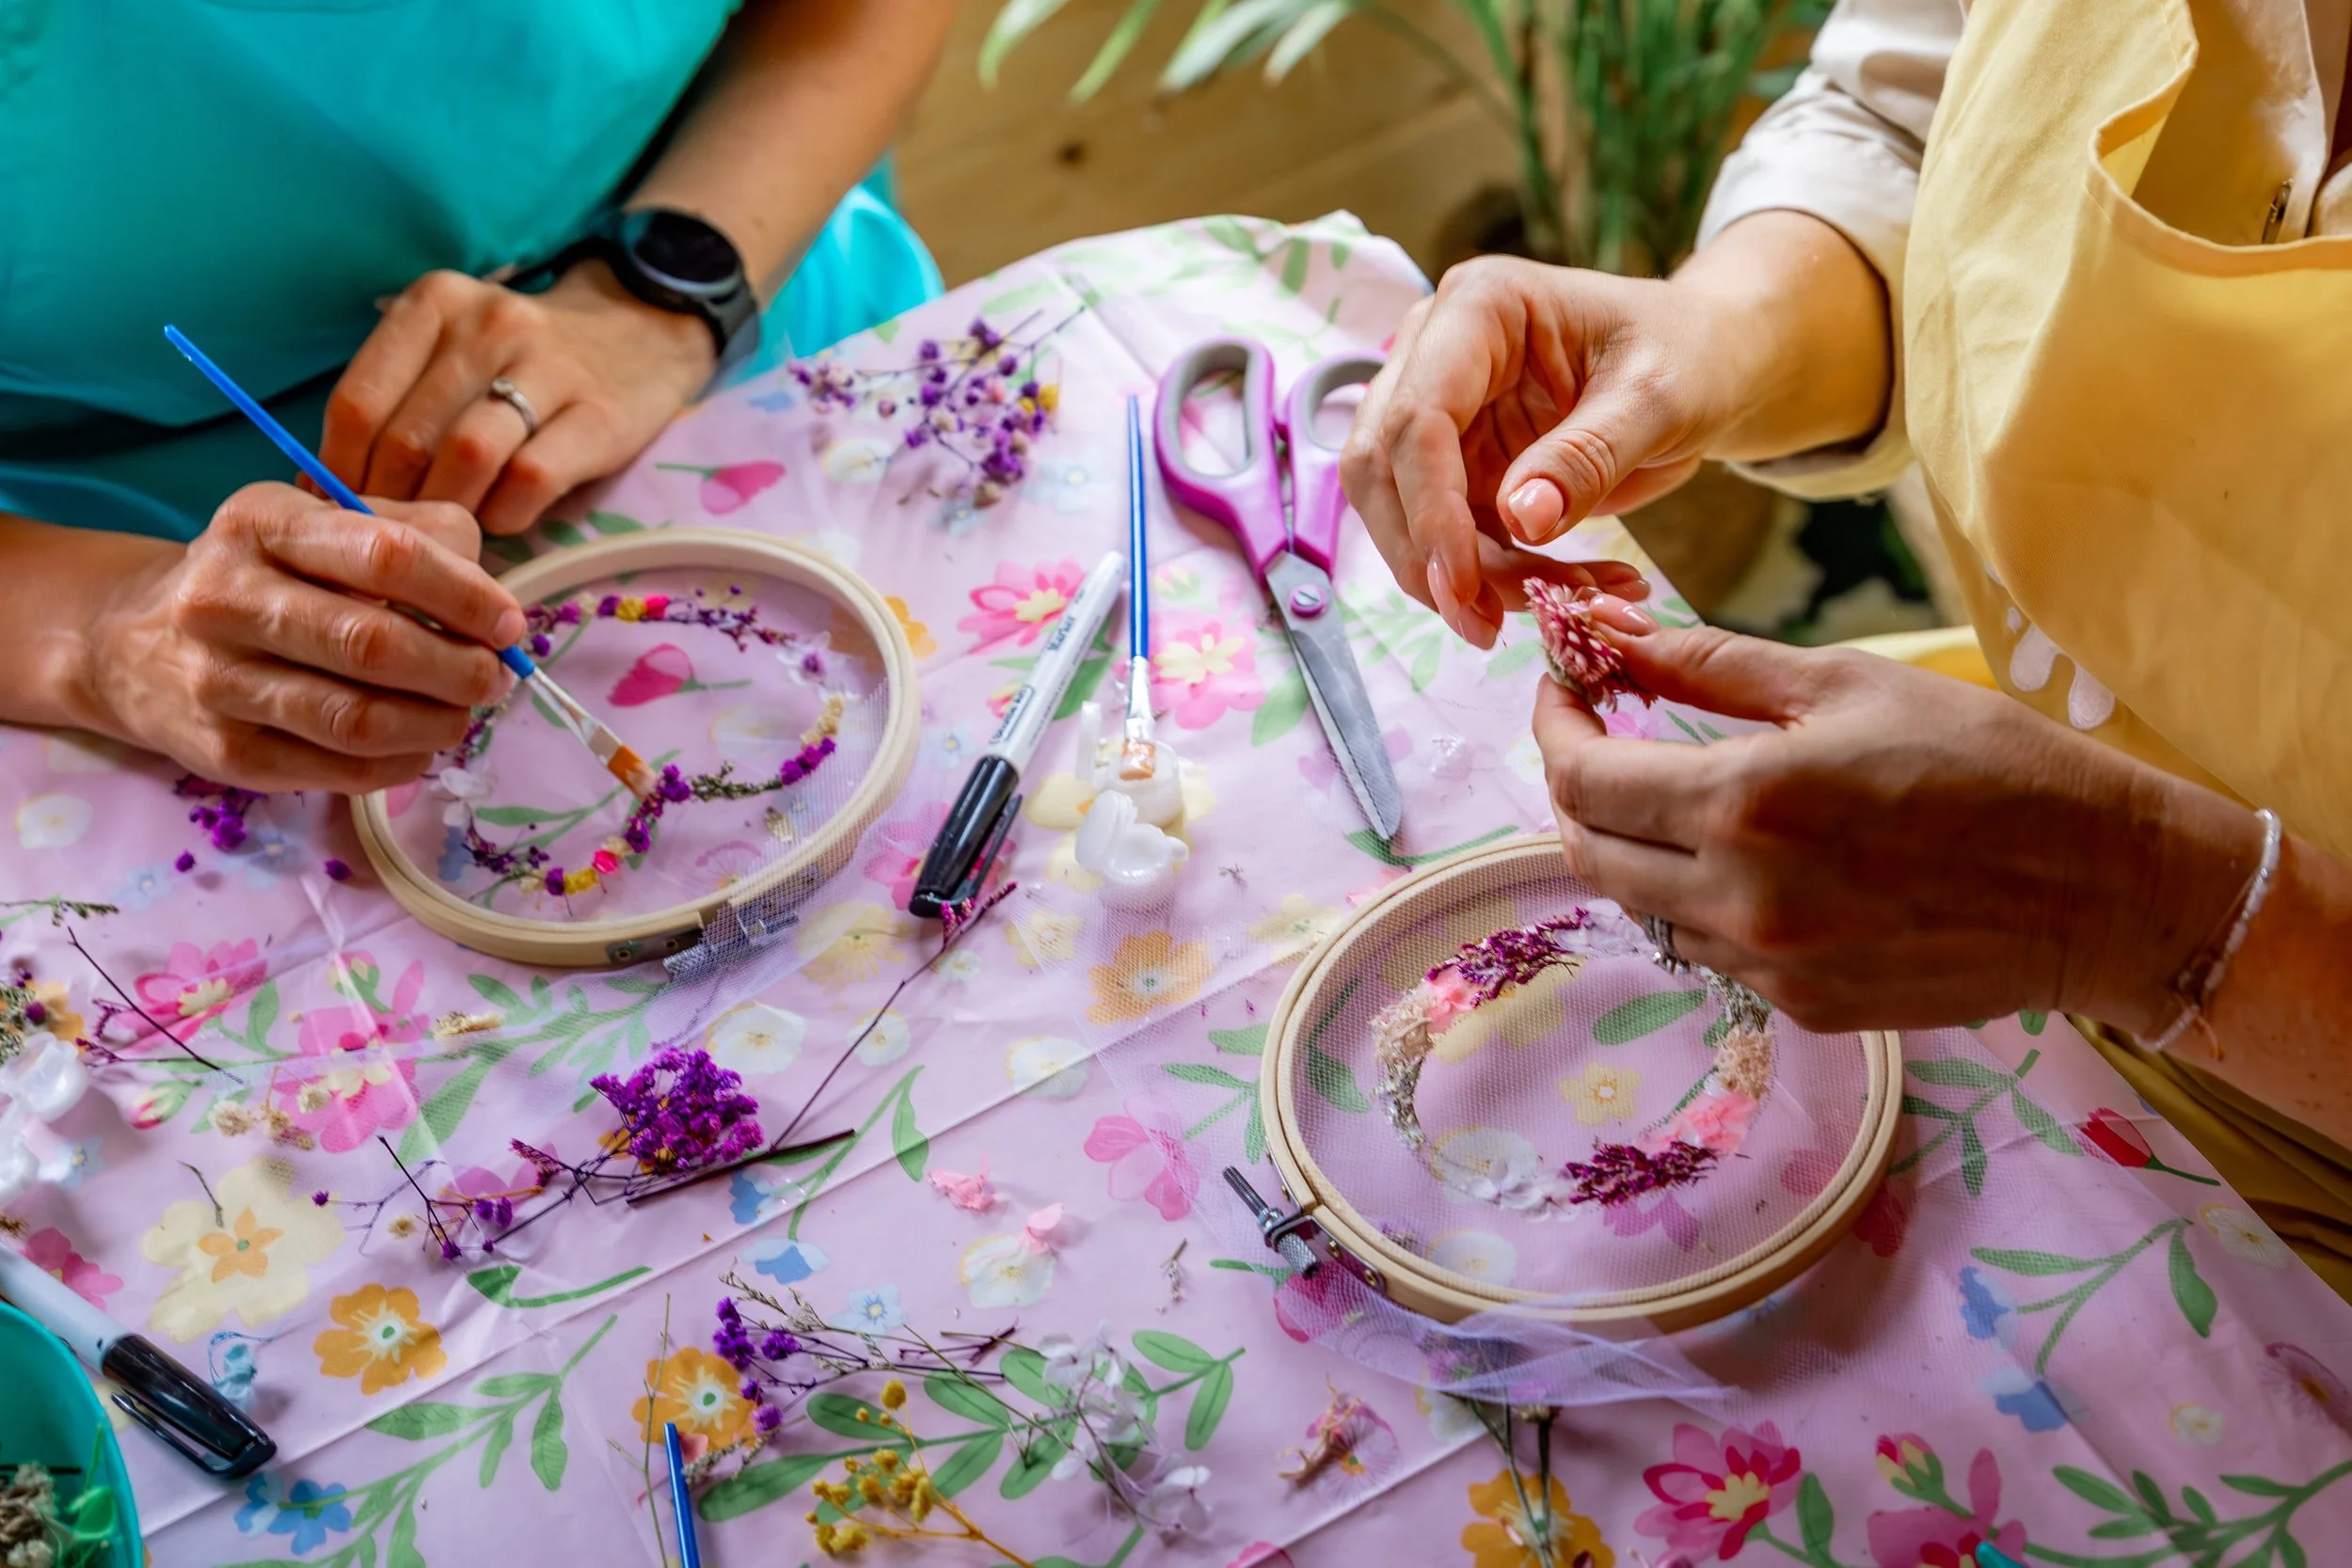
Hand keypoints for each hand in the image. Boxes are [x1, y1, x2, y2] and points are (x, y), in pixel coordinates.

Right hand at [75, 483, 522, 793]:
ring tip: (461, 713)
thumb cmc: (266, 577)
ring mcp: (217, 680)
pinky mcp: (224, 752)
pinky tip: (418, 744)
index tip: (509, 624)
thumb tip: (494, 603)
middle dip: (458, 669)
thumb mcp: (323, 525)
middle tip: (494, 678)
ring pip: (356, 719)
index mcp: (262, 523)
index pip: (386, 555)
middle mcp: (226, 597)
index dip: (465, 596)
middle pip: (372, 644)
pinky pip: (337, 769)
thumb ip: (416, 538)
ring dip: (435, 722)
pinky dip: (400, 764)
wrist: (134, 643)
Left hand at [320, 261, 716, 534]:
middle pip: (407, 439)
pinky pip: (531, 479)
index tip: (340, 512)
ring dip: (448, 514)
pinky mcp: (600, 415)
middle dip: (392, 504)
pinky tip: (503, 518)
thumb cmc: (524, 359)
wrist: (641, 332)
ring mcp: (547, 366)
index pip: (357, 402)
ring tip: (447, 534)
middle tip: (396, 537)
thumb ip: (396, 402)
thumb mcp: (451, 349)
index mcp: (433, 304)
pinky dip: (506, 514)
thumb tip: (328, 492)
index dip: (337, 472)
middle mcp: (486, 325)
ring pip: (466, 459)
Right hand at [1341, 255, 1728, 647]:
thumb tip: (1523, 520)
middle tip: (1487, 625)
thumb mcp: (1659, 399)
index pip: (1419, 418)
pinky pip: (1447, 538)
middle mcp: (1436, 353)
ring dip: (1461, 577)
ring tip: (1556, 603)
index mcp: (1478, 308)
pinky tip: (1564, 589)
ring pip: (1402, 514)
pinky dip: (1492, 579)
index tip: (1463, 587)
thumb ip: (1589, 455)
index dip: (1431, 509)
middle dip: (1426, 556)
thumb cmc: (1690, 355)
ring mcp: (1440, 413)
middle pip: (1382, 470)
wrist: (1707, 366)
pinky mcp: (1457, 466)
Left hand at [1532, 613, 2264, 1034]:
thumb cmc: (1990, 764)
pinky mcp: (1803, 1008)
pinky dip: (1700, 899)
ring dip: (1637, 848)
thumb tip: (1616, 636)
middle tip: (1597, 737)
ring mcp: (1769, 967)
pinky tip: (1750, 858)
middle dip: (1575, 789)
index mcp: (1745, 804)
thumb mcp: (1848, 685)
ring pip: (1644, 910)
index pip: (1583, 780)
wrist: (2103, 890)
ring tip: (1677, 792)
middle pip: (1590, 854)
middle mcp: (1741, 900)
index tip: (1564, 688)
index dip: (1554, 728)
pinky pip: (1709, 951)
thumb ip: (1713, 668)